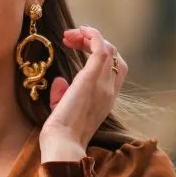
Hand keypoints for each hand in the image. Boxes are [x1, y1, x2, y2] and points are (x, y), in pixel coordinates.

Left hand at [39, 26, 127, 165]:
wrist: (63, 145)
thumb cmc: (61, 135)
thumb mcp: (63, 112)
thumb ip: (62, 95)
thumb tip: (59, 81)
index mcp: (106, 100)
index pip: (115, 69)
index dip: (99, 53)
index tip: (77, 47)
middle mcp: (109, 91)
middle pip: (115, 56)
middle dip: (96, 42)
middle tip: (73, 39)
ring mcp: (103, 85)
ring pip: (109, 49)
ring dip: (91, 36)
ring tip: (71, 35)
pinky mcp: (91, 79)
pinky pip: (101, 48)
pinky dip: (92, 35)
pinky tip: (80, 31)